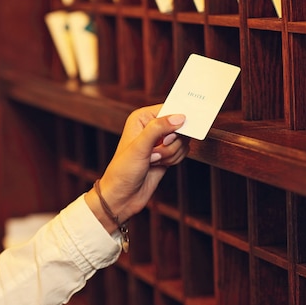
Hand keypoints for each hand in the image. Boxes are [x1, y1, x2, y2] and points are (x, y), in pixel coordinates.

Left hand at [85, 104, 188, 231]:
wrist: (122, 196)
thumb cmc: (123, 170)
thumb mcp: (140, 146)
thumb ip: (159, 128)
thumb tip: (180, 117)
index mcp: (142, 118)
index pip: (169, 108)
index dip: (175, 121)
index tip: (169, 138)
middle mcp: (152, 126)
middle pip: (180, 125)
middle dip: (171, 142)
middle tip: (156, 152)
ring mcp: (161, 141)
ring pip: (182, 140)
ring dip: (171, 153)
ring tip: (153, 160)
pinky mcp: (167, 153)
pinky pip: (183, 151)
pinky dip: (174, 159)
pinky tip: (159, 165)